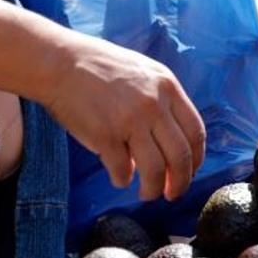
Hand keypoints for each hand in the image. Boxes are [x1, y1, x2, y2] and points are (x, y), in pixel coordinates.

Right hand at [45, 34, 206, 201]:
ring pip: (155, 170)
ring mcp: (130, 121)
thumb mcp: (143, 73)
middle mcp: (154, 105)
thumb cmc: (100, 67)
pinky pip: (122, 171)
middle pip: (180, 156)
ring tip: (147, 193)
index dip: (196, 159)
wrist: (61, 63)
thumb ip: (161, 101)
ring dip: (153, 189)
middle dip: (180, 183)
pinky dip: (122, 180)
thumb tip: (168, 141)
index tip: (190, 172)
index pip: (195, 131)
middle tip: (172, 194)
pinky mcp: (105, 136)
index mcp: (167, 87)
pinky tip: (119, 177)